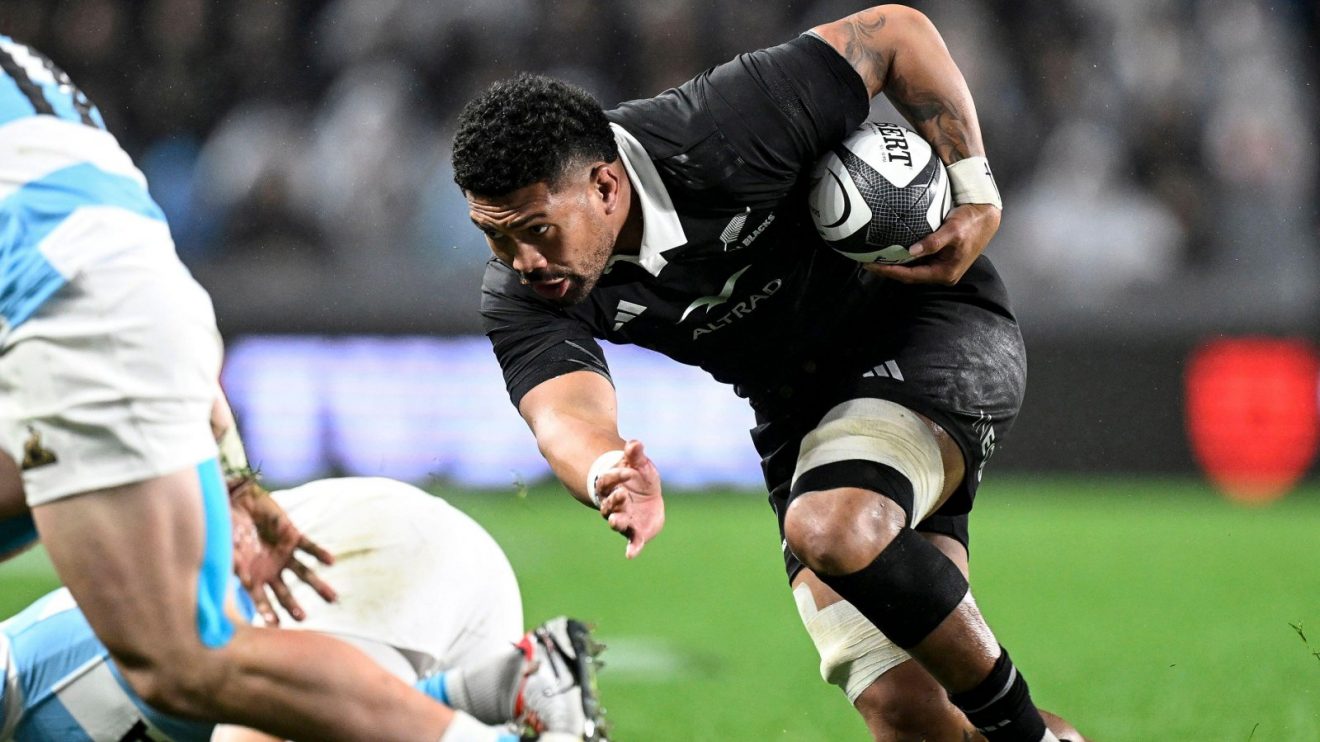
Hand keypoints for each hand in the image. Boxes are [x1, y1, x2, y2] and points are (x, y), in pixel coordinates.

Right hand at [230, 482, 335, 623]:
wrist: (239, 500)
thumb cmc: (229, 526)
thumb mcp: (228, 546)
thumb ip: (236, 563)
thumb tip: (248, 583)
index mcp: (254, 575)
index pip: (261, 599)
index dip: (267, 611)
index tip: (275, 624)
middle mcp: (271, 569)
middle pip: (285, 592)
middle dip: (293, 606)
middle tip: (302, 618)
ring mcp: (284, 554)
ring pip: (304, 574)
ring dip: (318, 586)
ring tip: (333, 598)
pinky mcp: (293, 537)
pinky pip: (309, 547)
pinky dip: (320, 554)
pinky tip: (330, 562)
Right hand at [595, 440, 664, 558]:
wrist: (645, 495)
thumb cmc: (638, 477)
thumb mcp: (639, 464)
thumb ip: (635, 455)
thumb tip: (635, 443)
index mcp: (611, 486)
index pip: (607, 481)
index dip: (616, 475)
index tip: (629, 470)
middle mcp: (613, 505)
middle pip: (608, 505)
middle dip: (614, 500)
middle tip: (622, 494)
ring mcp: (623, 519)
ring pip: (615, 522)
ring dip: (616, 521)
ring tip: (616, 520)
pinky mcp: (635, 531)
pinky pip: (632, 541)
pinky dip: (631, 548)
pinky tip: (630, 554)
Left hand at [863, 203, 1000, 284]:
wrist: (987, 216)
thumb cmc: (971, 223)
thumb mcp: (953, 230)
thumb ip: (933, 242)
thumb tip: (912, 250)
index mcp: (945, 273)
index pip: (911, 276)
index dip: (890, 272)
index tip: (872, 265)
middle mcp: (942, 273)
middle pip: (909, 276)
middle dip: (888, 270)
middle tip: (867, 261)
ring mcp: (941, 267)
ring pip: (912, 269)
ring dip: (895, 265)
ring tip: (875, 257)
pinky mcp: (940, 258)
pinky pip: (917, 261)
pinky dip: (904, 258)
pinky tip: (891, 251)